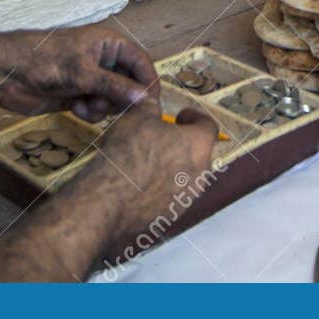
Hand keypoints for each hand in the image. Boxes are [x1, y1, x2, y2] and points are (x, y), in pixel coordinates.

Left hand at [0, 26, 158, 121]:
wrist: (7, 74)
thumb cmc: (43, 62)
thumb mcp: (83, 74)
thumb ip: (115, 87)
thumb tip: (144, 98)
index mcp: (109, 44)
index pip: (141, 62)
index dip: (148, 82)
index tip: (151, 104)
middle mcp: (103, 59)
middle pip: (130, 83)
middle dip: (123, 98)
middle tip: (113, 108)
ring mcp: (91, 78)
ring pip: (114, 99)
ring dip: (104, 107)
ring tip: (87, 105)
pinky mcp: (79, 94)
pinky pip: (98, 108)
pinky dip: (91, 112)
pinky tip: (76, 109)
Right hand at [78, 87, 218, 245]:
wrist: (110, 200)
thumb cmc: (128, 152)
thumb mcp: (137, 117)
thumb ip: (150, 107)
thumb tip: (151, 101)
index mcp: (199, 145)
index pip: (208, 126)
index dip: (194, 118)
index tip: (180, 116)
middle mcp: (200, 174)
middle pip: (199, 153)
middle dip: (183, 144)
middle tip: (162, 137)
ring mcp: (186, 199)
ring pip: (186, 177)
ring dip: (173, 168)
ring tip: (147, 161)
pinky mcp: (169, 217)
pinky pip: (170, 197)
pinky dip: (160, 189)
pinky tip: (138, 184)